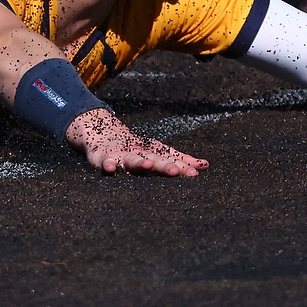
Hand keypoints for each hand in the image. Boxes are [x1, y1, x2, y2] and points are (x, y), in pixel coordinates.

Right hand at [65, 109, 209, 175]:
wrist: (101, 132)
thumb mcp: (157, 152)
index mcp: (153, 155)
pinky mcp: (102, 157)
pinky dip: (106, 165)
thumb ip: (180, 160)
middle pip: (153, 160)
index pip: (170, 161)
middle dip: (164, 166)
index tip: (195, 174)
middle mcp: (139, 154)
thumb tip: (205, 166)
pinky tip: (109, 169)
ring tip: (147, 165)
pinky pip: (104, 163)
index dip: (181, 167)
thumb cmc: (134, 148)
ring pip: (131, 161)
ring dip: (140, 163)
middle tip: (176, 171)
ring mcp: (121, 156)